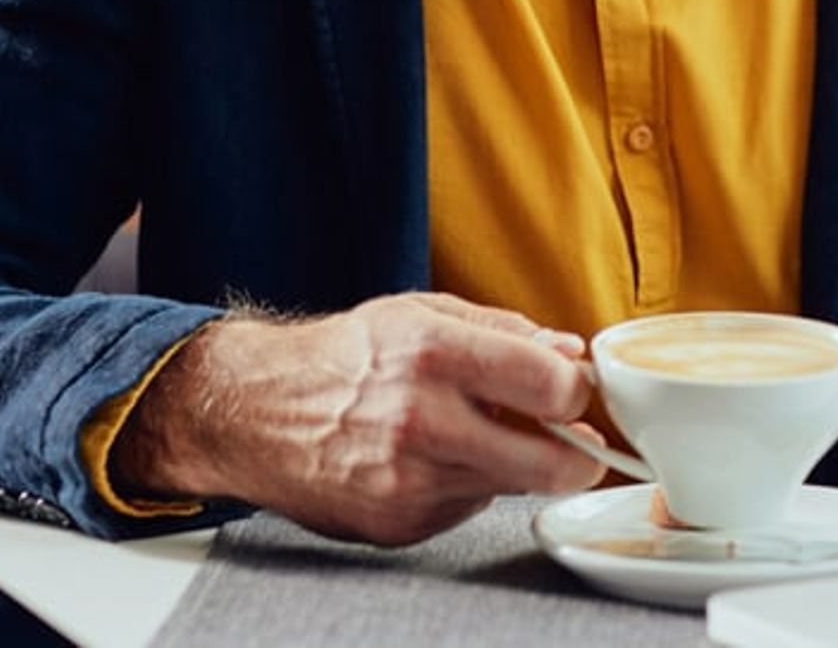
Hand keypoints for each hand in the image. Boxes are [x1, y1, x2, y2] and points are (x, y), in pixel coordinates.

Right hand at [112, 291, 604, 544]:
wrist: (258, 411)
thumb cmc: (346, 356)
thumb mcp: (424, 313)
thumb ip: (505, 331)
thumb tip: (570, 352)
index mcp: (437, 352)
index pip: (551, 385)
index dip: (578, 391)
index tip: (575, 391)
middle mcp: (425, 419)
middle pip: (548, 463)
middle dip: (578, 457)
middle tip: (577, 445)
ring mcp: (411, 480)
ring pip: (510, 487)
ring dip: (515, 465)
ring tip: (480, 433)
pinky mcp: (399, 524)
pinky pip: (466, 507)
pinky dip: (466, 485)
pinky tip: (433, 459)